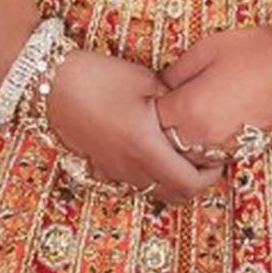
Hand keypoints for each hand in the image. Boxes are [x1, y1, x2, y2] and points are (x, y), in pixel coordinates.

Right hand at [45, 49, 223, 205]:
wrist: (53, 83)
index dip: (210, 178)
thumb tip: (196, 112)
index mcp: (146, 148)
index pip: (189, 184)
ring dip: (174, 180)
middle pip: (174, 196)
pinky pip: (135, 182)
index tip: (219, 158)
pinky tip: (154, 149)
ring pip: (154, 191)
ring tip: (182, 153)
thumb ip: (174, 102)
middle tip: (206, 160)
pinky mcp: (101, 166)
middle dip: (196, 182)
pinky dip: (152, 175)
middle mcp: (130, 168)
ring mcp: (114, 171)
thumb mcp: (146, 81)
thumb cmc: (101, 76)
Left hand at [154, 26, 271, 166]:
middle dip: (163, 128)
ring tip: (187, 118)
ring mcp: (220, 149)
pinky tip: (209, 126)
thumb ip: (176, 71)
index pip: (152, 119)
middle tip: (167, 108)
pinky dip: (203, 148)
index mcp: (188, 108)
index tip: (154, 94)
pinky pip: (209, 159)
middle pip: (166, 143)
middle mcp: (201, 136)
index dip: (151, 106)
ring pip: (187, 157)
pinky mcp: (238, 153)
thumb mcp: (207, 49)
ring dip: (182, 141)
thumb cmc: (252, 52)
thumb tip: (160, 87)